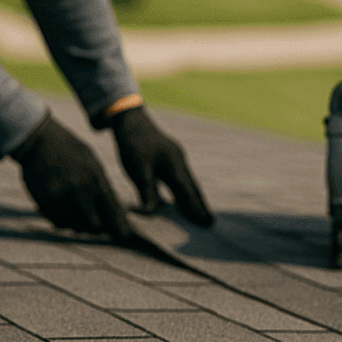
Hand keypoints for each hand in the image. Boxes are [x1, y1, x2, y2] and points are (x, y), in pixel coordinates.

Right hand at [12, 114, 131, 239]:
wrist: (38, 140)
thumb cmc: (69, 150)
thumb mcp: (91, 161)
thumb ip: (102, 184)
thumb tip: (113, 209)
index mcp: (95, 178)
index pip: (112, 209)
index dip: (120, 226)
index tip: (124, 236)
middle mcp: (80, 190)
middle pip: (95, 225)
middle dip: (97, 228)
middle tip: (96, 225)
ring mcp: (62, 198)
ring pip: (75, 226)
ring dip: (78, 224)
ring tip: (76, 211)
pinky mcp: (45, 203)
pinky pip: (58, 223)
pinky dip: (62, 221)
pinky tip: (62, 208)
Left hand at [112, 106, 213, 226]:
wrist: (131, 119)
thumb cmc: (133, 143)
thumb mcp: (137, 169)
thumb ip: (146, 191)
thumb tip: (152, 213)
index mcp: (174, 164)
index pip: (187, 191)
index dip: (197, 208)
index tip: (207, 223)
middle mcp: (179, 161)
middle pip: (193, 187)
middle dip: (201, 205)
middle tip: (211, 223)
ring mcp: (176, 158)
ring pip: (188, 182)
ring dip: (195, 198)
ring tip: (202, 214)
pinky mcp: (171, 158)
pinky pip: (182, 178)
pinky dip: (185, 190)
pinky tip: (183, 198)